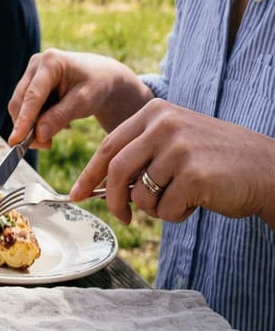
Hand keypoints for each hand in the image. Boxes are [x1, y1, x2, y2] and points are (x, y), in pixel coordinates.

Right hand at [7, 48, 150, 147]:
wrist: (102, 76)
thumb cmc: (97, 85)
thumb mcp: (84, 102)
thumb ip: (60, 117)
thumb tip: (38, 135)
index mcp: (51, 62)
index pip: (33, 96)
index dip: (23, 119)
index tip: (16, 141)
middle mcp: (36, 64)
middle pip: (20, 101)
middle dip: (27, 126)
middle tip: (45, 146)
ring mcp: (31, 72)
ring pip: (20, 105)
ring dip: (32, 124)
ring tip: (57, 130)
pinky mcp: (29, 81)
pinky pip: (24, 105)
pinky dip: (35, 118)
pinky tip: (54, 121)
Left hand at [72, 99, 274, 228]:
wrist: (268, 169)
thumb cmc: (216, 160)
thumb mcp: (175, 142)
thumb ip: (140, 154)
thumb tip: (98, 184)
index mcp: (155, 113)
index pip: (108, 147)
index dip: (89, 175)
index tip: (76, 195)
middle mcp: (164, 125)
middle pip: (116, 170)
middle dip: (113, 200)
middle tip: (122, 217)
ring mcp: (178, 148)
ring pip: (140, 194)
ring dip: (155, 208)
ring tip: (181, 198)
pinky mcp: (193, 174)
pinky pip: (164, 208)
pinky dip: (175, 214)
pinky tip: (198, 201)